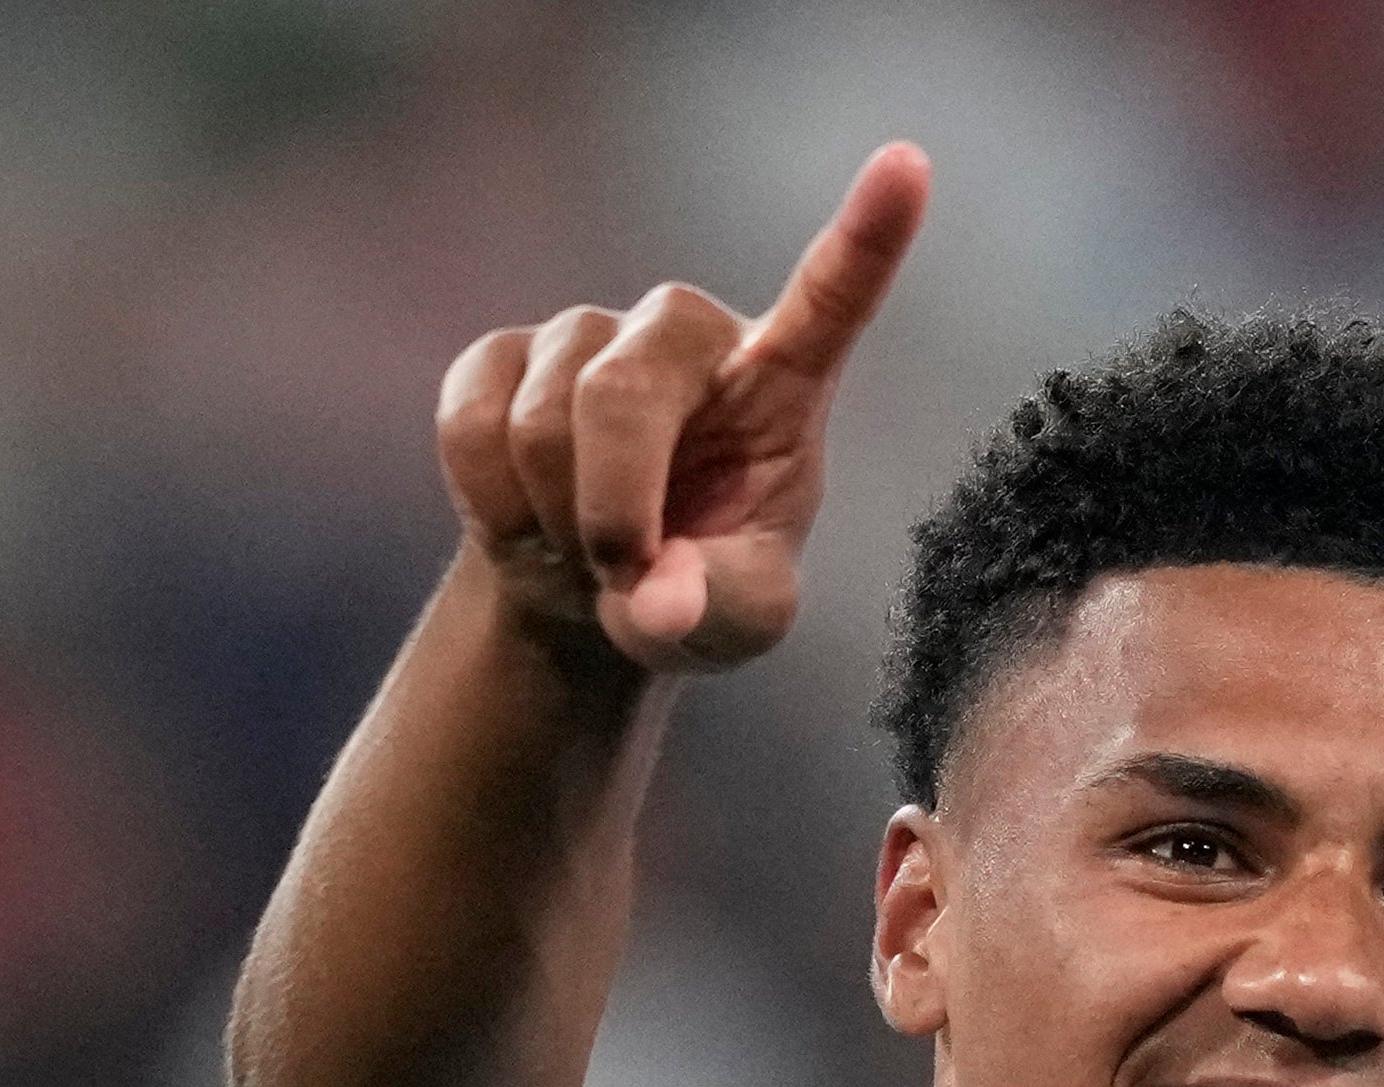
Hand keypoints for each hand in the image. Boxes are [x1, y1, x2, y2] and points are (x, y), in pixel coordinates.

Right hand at [441, 142, 927, 672]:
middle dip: (609, 511)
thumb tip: (657, 598)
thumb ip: (715, 612)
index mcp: (783, 383)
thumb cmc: (695, 593)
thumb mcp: (735, 626)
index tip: (909, 164)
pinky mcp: (500, 355)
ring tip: (589, 548)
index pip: (833, 298)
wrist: (592, 592)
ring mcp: (589, 334)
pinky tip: (529, 519)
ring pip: (540, 425)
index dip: (868, 235)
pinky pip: (474, 431)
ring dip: (557, 522)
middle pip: (622, 395)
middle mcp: (688, 334)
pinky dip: (497, 509)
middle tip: (625, 580)